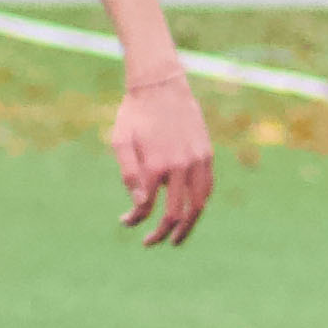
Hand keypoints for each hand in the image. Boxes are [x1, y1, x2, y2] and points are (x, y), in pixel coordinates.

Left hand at [110, 76, 213, 245]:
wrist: (161, 85)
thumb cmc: (135, 114)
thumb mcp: (120, 141)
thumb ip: (129, 175)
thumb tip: (141, 205)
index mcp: (154, 166)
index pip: (147, 208)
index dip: (136, 220)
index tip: (125, 222)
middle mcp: (179, 166)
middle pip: (176, 214)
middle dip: (162, 233)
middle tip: (151, 242)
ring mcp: (196, 161)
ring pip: (198, 205)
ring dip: (188, 225)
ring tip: (177, 237)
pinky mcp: (206, 154)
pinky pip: (207, 187)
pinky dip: (199, 203)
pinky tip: (191, 210)